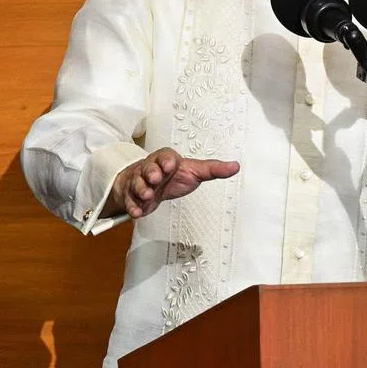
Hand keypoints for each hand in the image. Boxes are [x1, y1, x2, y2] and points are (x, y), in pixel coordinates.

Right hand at [108, 147, 239, 219]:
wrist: (150, 184)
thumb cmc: (174, 175)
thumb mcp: (194, 171)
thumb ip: (213, 169)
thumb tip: (236, 166)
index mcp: (167, 159)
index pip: (165, 155)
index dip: (167, 160)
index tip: (170, 165)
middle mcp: (151, 169)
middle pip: (147, 168)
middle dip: (150, 173)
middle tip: (155, 179)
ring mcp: (140, 182)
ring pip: (137, 184)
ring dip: (142, 190)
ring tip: (147, 195)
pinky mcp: (133, 197)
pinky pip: (130, 201)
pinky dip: (133, 206)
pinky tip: (137, 212)